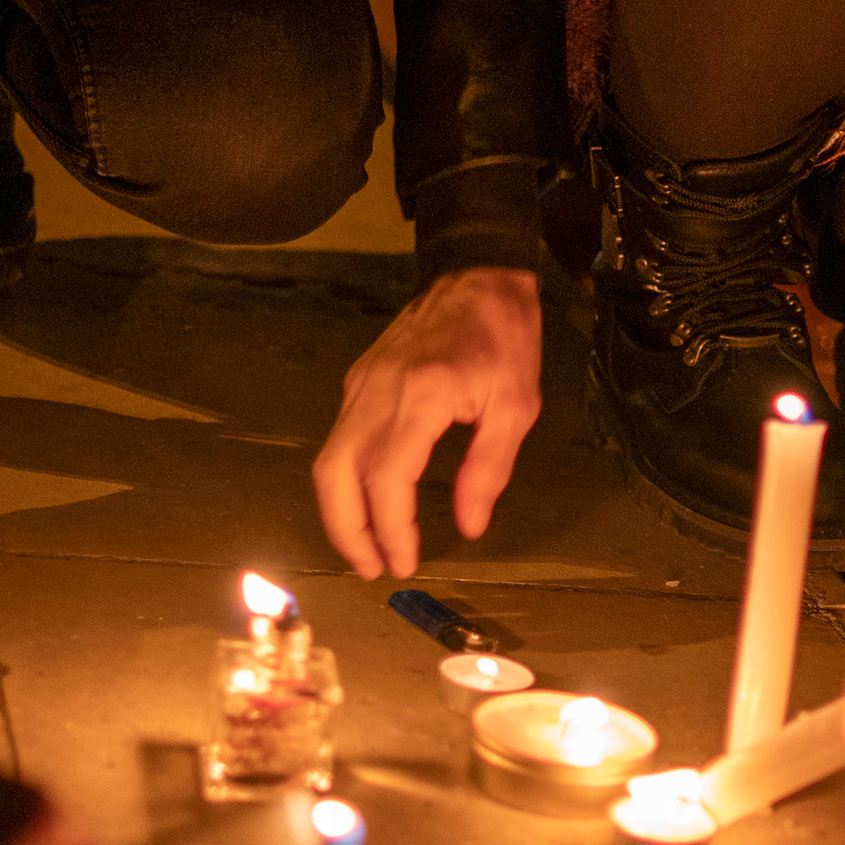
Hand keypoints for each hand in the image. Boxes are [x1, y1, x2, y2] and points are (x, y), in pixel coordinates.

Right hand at [314, 267, 543, 576]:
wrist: (477, 275)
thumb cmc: (504, 337)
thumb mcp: (516, 406)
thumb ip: (488, 469)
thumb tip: (468, 526)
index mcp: (421, 397)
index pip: (386, 479)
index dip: (390, 529)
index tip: (405, 563)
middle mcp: (377, 392)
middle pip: (336, 475)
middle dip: (347, 531)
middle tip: (372, 568)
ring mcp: (361, 385)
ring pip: (328, 459)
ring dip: (341, 511)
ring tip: (367, 547)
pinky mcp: (358, 381)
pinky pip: (339, 439)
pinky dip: (345, 480)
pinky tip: (368, 502)